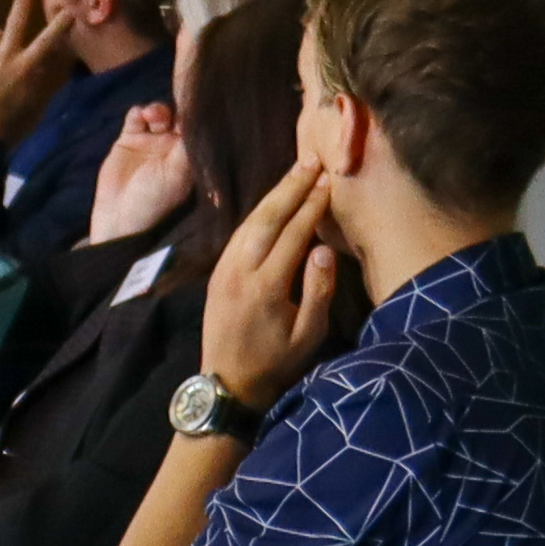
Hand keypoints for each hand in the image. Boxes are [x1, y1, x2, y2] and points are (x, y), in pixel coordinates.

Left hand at [0, 0, 79, 142]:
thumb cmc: (10, 127)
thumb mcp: (34, 105)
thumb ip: (38, 81)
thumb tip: (42, 66)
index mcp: (26, 67)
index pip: (47, 40)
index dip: (59, 25)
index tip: (69, 11)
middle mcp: (5, 56)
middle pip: (15, 22)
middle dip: (22, 2)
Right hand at [82, 95, 190, 247]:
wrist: (120, 217)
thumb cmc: (155, 200)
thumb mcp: (177, 174)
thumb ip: (187, 146)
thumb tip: (199, 118)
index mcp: (189, 156)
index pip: (196, 129)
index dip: (196, 116)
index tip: (197, 105)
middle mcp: (172, 147)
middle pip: (178, 117)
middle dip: (177, 110)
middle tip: (171, 113)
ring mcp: (151, 142)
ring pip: (158, 114)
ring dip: (157, 110)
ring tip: (153, 115)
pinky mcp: (129, 140)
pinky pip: (135, 117)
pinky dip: (138, 112)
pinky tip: (140, 116)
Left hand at [193, 155, 349, 407]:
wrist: (226, 384)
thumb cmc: (275, 364)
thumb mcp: (308, 336)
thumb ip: (318, 291)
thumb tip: (324, 250)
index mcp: (266, 286)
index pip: (293, 233)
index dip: (311, 205)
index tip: (328, 182)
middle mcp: (240, 271)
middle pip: (267, 218)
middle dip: (290, 187)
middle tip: (310, 161)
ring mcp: (224, 269)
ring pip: (249, 221)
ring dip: (272, 195)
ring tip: (295, 172)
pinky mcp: (216, 272)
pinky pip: (238, 233)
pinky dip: (257, 212)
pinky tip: (271, 202)